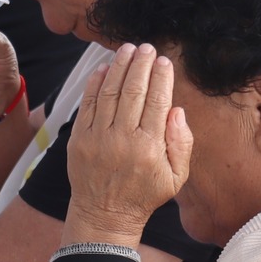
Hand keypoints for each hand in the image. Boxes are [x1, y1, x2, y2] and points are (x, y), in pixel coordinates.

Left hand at [63, 45, 192, 246]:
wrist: (104, 214)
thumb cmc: (143, 195)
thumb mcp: (175, 177)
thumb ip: (181, 143)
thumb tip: (176, 110)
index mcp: (149, 147)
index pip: (157, 102)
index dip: (161, 78)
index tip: (164, 61)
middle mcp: (122, 139)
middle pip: (133, 91)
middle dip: (141, 65)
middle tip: (147, 47)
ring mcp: (98, 137)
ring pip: (109, 93)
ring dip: (119, 67)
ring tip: (127, 50)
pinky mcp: (79, 138)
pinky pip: (88, 104)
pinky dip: (95, 83)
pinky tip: (104, 68)